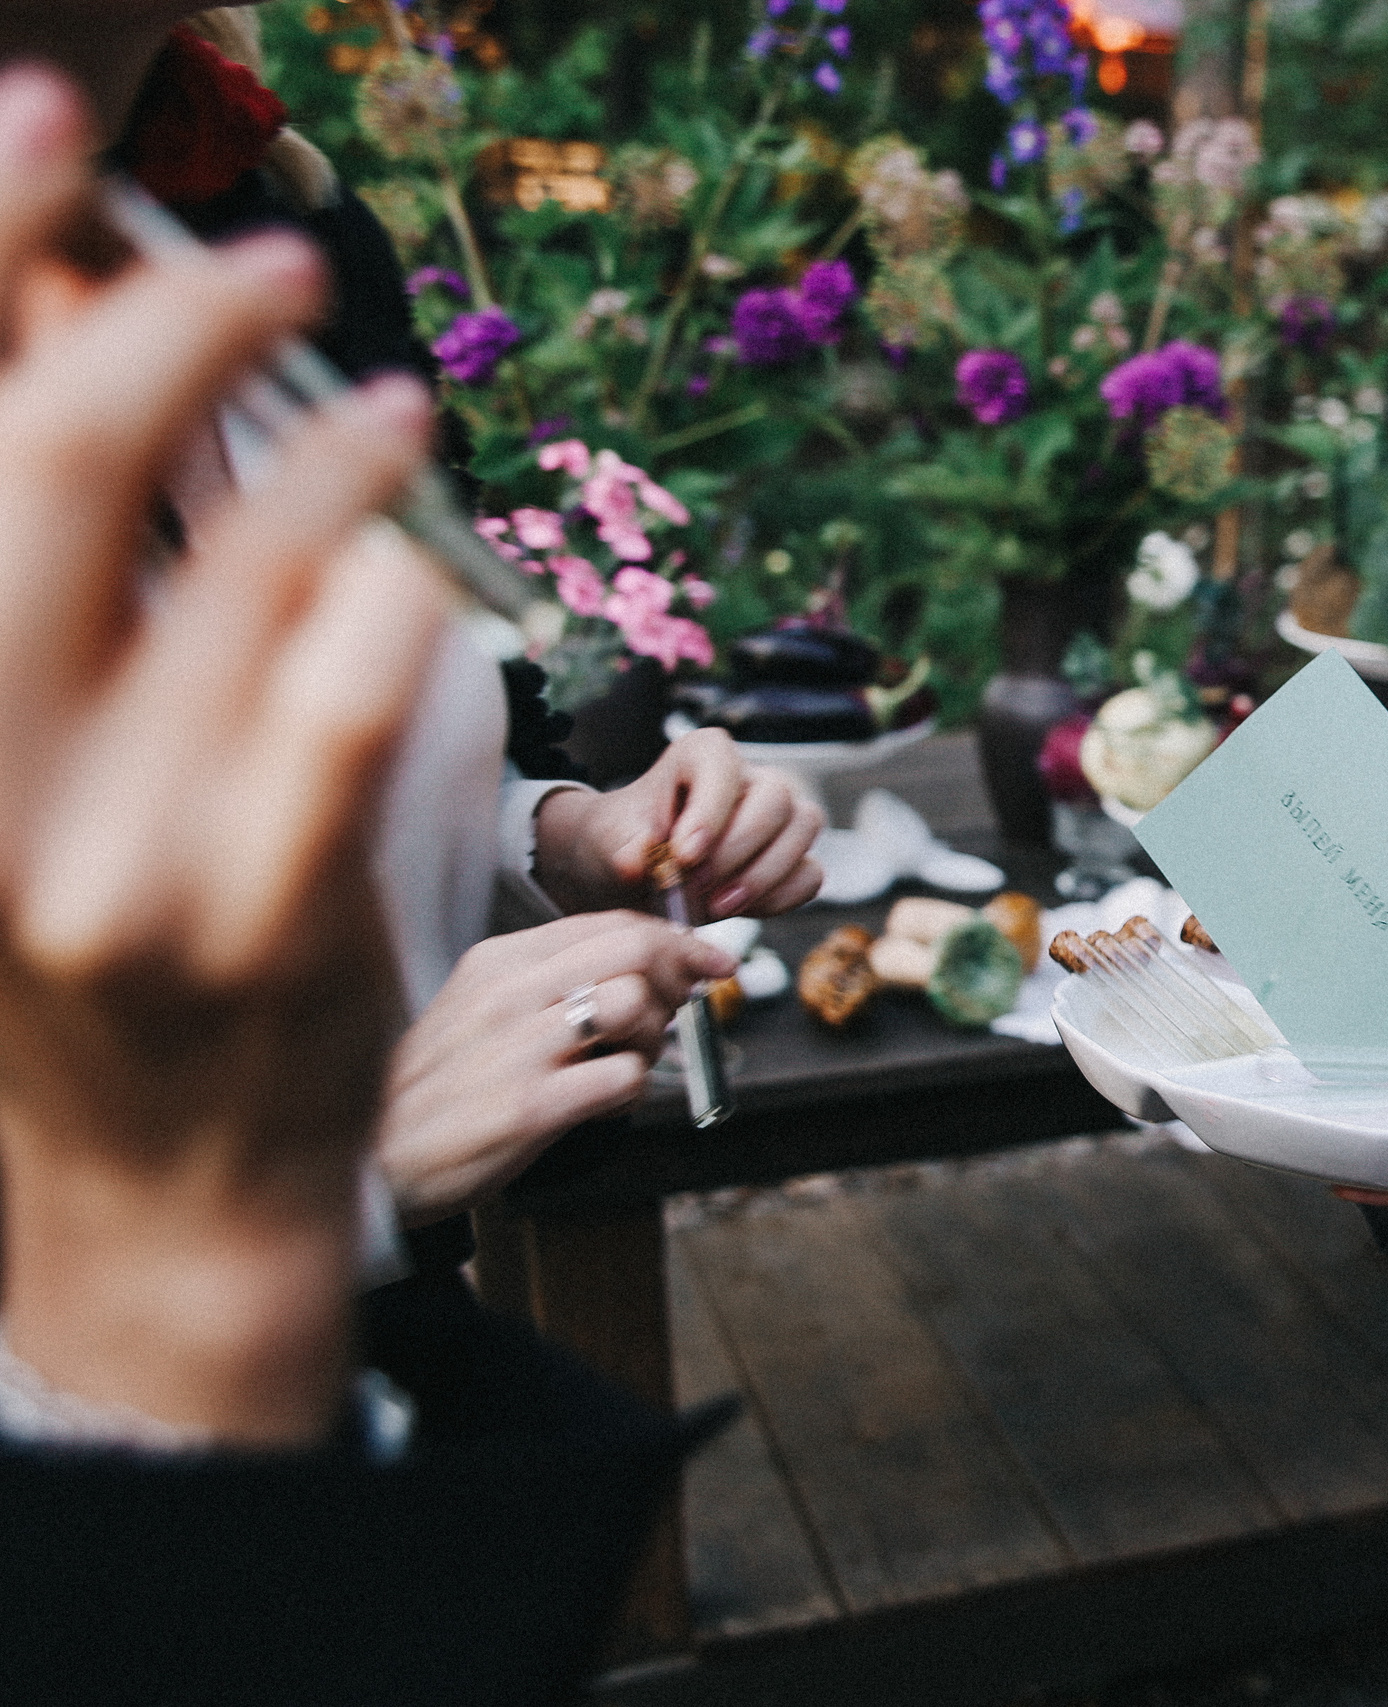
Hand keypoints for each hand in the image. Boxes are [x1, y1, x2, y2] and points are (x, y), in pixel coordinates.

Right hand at [0, 69, 445, 1443]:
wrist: (148, 1200)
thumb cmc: (87, 961)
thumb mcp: (20, 761)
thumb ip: (47, 570)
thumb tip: (60, 345)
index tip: (46, 130)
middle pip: (48, 470)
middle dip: (165, 322)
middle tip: (273, 261)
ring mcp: (112, 856)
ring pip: (224, 576)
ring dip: (322, 455)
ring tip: (391, 406)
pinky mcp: (261, 920)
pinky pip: (339, 709)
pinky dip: (381, 598)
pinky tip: (409, 561)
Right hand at [375, 911, 736, 1222]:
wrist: (377, 1159)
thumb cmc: (443, 1086)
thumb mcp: (483, 1010)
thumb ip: (554, 982)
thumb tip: (647, 966)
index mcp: (500, 962)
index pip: (611, 923)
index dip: (676, 939)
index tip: (710, 961)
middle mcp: (510, 993)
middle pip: (634, 950)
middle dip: (679, 977)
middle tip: (682, 1010)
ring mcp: (520, 1049)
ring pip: (636, 1006)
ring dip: (654, 1039)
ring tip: (625, 1065)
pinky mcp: (531, 1106)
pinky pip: (624, 1078)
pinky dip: (632, 1092)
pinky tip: (603, 1105)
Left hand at [533, 729, 823, 918]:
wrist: (638, 873)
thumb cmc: (626, 842)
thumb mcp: (609, 842)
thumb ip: (623, 847)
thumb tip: (638, 860)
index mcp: (703, 753)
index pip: (723, 765)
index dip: (710, 811)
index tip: (683, 856)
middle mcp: (752, 777)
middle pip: (776, 798)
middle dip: (737, 851)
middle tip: (694, 888)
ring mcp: (780, 816)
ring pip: (803, 829)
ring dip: (762, 876)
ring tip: (715, 907)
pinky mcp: (793, 857)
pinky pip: (810, 874)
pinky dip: (779, 898)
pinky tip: (738, 910)